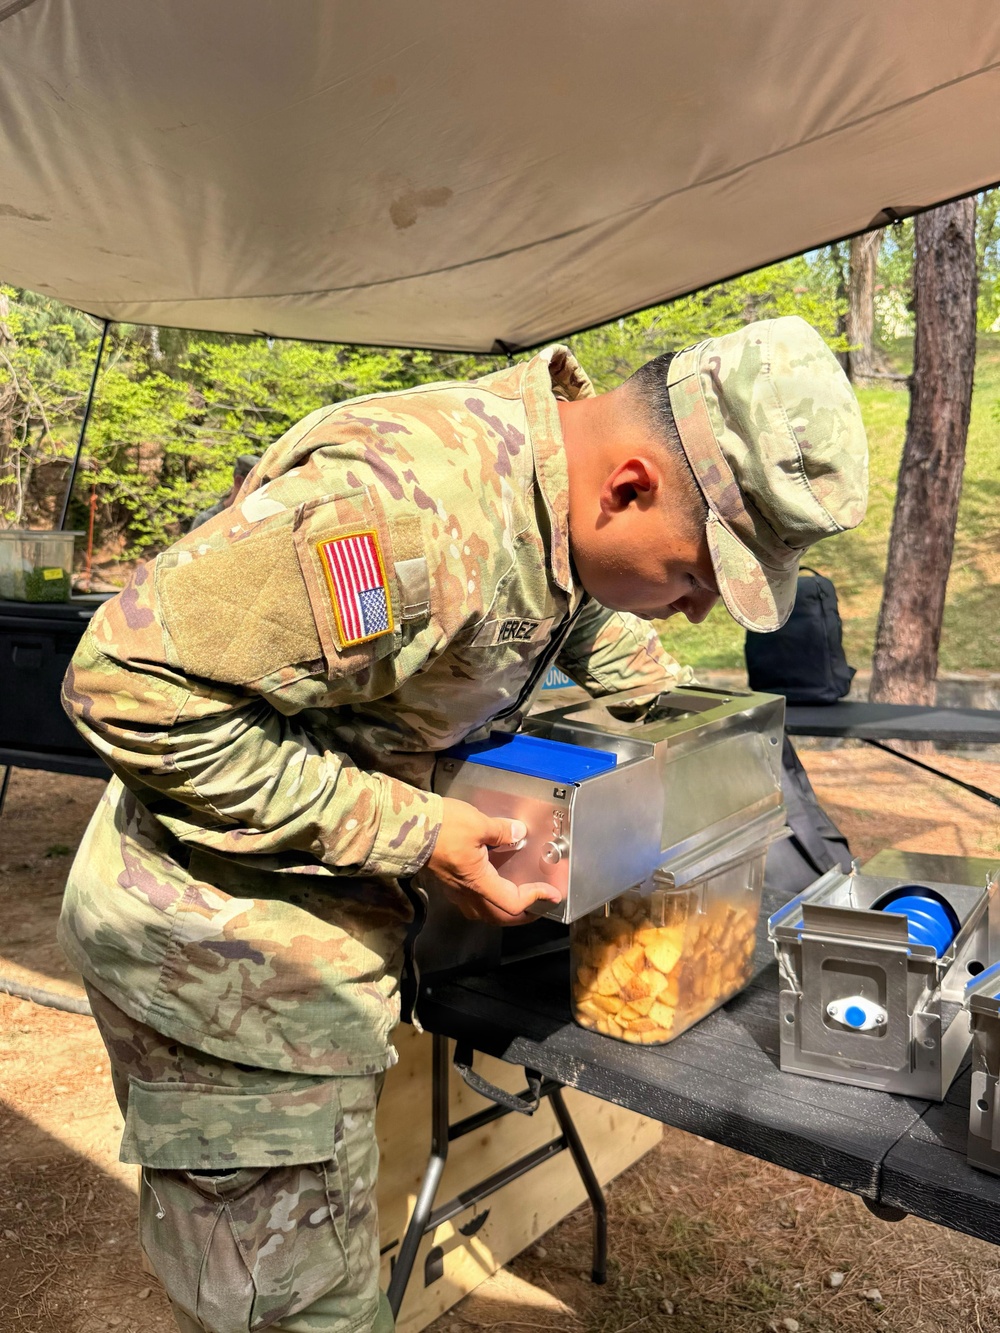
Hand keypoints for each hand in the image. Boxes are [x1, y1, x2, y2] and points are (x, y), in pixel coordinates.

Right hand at [425, 796, 563, 924]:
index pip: (513, 903)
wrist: (406, 828)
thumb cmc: (441, 827)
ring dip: (505, 913)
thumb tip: (518, 833)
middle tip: (541, 905)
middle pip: (500, 917)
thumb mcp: (478, 824)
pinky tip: (493, 888)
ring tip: (520, 902)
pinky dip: (490, 903)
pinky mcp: (448, 884)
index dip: (536, 900)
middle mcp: (467, 893)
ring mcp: (455, 891)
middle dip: (524, 915)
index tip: (551, 893)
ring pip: (485, 914)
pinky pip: (472, 904)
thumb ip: (502, 831)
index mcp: (478, 882)